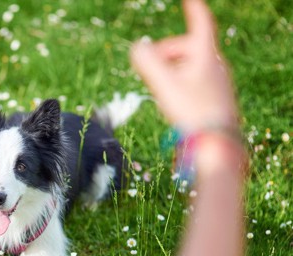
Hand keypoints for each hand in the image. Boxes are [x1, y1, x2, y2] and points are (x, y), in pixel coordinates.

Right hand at [130, 0, 238, 131]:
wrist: (217, 144)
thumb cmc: (192, 113)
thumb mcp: (164, 85)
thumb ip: (147, 63)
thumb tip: (136, 48)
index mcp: (205, 55)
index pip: (200, 23)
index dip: (193, 8)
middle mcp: (215, 65)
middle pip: (190, 47)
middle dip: (168, 51)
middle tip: (150, 66)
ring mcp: (218, 83)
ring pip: (192, 65)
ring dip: (173, 69)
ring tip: (159, 87)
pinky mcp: (217, 99)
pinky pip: (197, 81)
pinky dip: (181, 82)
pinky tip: (173, 101)